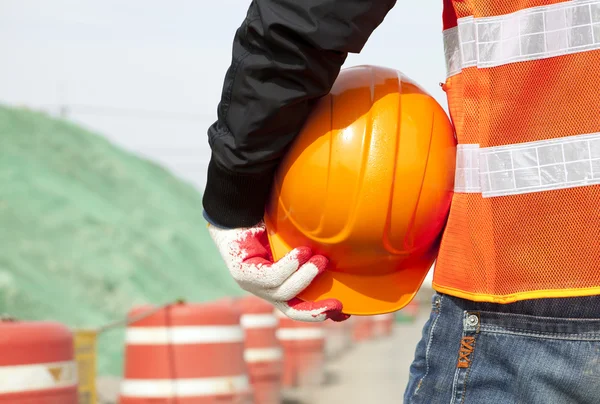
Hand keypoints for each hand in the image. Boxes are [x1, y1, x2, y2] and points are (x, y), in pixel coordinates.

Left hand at [207, 221, 348, 321]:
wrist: (236, 210)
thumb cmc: (266, 222)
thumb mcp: (293, 241)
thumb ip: (310, 251)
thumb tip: (340, 253)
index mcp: (275, 284)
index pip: (298, 307)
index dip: (320, 312)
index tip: (343, 313)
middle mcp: (262, 289)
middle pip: (291, 310)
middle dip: (315, 311)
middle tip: (338, 305)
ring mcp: (250, 284)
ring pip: (284, 293)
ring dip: (305, 278)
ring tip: (321, 260)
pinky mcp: (242, 273)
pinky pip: (270, 277)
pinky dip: (289, 266)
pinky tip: (302, 252)